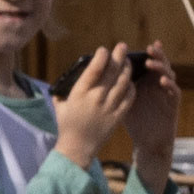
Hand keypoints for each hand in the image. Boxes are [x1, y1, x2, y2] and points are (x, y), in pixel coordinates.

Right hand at [52, 42, 132, 167]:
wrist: (78, 147)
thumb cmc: (67, 124)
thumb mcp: (61, 103)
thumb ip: (63, 90)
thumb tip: (64, 79)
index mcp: (80, 92)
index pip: (94, 69)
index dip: (101, 57)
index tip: (104, 49)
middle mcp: (96, 98)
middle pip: (112, 73)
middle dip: (118, 57)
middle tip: (122, 46)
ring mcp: (109, 107)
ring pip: (123, 84)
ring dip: (127, 70)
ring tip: (129, 61)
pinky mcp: (118, 116)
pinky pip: (129, 99)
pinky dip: (132, 89)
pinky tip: (132, 82)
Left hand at [121, 42, 179, 183]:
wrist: (148, 142)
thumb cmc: (133, 121)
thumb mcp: (120, 100)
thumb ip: (113, 86)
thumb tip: (92, 74)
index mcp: (145, 82)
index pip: (146, 62)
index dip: (145, 53)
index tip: (138, 45)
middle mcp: (157, 85)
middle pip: (160, 64)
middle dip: (156, 55)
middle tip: (149, 48)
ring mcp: (166, 94)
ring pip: (169, 75)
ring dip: (162, 68)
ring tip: (151, 63)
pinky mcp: (173, 105)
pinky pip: (175, 92)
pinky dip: (170, 85)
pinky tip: (162, 81)